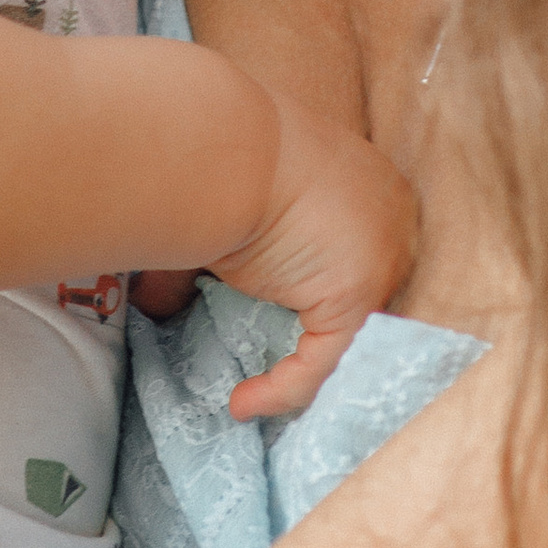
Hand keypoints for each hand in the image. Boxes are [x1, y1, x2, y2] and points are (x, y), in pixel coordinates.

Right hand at [207, 95, 417, 421]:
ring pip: (354, 337)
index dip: (327, 290)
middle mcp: (393, 216)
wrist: (220, 145)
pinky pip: (324, 362)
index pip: (365, 250)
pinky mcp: (359, 295)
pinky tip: (242, 402)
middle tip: (280, 366)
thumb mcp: (225, 208)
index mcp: (370, 181)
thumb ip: (207, 258)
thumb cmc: (219, 156)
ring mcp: (384, 255)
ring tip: (261, 393)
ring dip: (308, 370)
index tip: (285, 319)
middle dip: (331, 336)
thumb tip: (154, 302)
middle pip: (376, 298)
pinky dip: (282, 388)